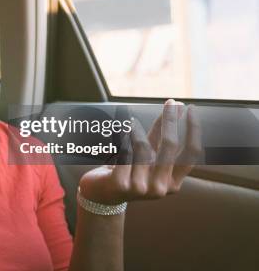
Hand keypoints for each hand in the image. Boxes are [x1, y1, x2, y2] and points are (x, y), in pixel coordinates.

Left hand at [78, 99, 202, 204]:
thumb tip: (178, 106)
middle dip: (171, 120)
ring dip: (137, 130)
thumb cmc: (130, 170)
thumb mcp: (149, 155)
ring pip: (143, 147)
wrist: (102, 194)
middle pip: (170, 146)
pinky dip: (123, 138)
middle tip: (171, 102)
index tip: (191, 109)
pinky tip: (120, 130)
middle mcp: (161, 188)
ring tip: (132, 122)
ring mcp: (141, 188)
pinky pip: (124, 151)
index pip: (192, 154)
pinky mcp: (121, 184)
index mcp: (173, 183)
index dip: (194, 130)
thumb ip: (161, 134)